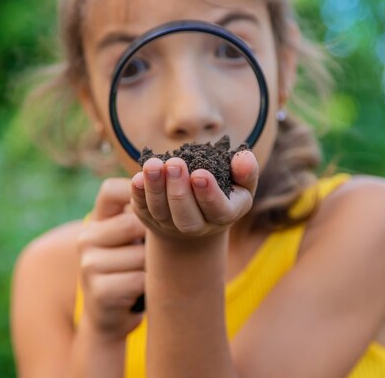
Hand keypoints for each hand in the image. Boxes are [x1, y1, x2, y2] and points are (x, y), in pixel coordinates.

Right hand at [76, 178, 146, 340]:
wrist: (110, 314)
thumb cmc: (130, 266)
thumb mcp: (131, 236)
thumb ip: (143, 212)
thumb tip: (177, 182)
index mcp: (97, 219)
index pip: (111, 189)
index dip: (139, 191)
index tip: (160, 204)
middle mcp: (86, 237)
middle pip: (135, 222)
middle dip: (156, 237)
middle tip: (162, 250)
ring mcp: (89, 265)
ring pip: (142, 254)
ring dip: (155, 265)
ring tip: (151, 271)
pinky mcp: (99, 291)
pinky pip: (142, 279)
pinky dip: (151, 285)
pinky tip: (146, 288)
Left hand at [130, 150, 258, 242]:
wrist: (198, 215)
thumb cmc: (225, 191)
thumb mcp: (241, 183)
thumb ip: (246, 171)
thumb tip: (244, 158)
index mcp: (225, 216)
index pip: (218, 211)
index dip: (209, 195)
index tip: (200, 174)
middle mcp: (198, 227)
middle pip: (186, 217)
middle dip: (179, 191)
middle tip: (175, 164)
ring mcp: (171, 225)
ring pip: (161, 212)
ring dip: (155, 189)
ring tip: (153, 164)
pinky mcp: (150, 218)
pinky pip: (143, 209)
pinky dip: (138, 194)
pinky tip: (137, 177)